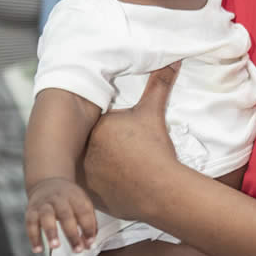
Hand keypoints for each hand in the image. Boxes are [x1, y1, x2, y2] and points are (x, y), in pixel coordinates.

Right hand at [25, 177, 96, 253]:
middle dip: (72, 233)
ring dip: (51, 232)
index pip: (84, 211)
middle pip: (66, 215)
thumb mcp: (82, 203)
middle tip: (76, 249)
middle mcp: (59, 199)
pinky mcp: (31, 211)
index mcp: (75, 196)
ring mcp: (44, 204)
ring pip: (46, 217)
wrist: (47, 182)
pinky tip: (38, 249)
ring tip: (55, 246)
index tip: (90, 243)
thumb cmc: (69, 199)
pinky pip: (30, 224)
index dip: (88, 227)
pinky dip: (34, 237)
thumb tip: (89, 244)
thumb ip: (88, 222)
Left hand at [81, 63, 179, 219]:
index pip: (98, 122)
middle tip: (125, 150)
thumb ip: (159, 85)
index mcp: (95, 126)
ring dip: (98, 165)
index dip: (112, 127)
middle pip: (91, 143)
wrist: (158, 187)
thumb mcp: (153, 113)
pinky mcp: (90, 194)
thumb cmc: (153, 148)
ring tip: (120, 167)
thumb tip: (172, 61)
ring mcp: (84, 174)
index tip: (124, 132)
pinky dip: (101, 185)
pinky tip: (116, 183)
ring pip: (89, 165)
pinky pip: (91, 187)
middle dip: (103, 146)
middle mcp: (83, 150)